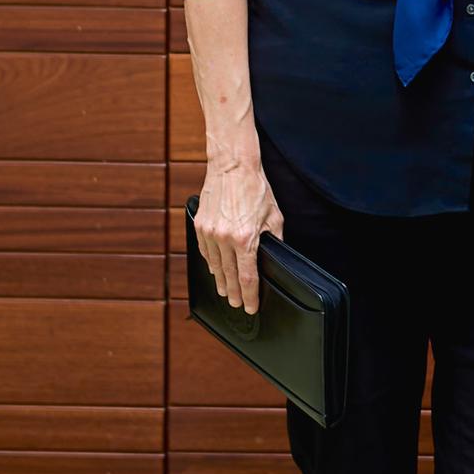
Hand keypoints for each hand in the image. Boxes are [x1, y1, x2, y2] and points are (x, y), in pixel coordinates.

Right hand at [195, 149, 282, 313]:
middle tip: (236, 304)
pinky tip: (216, 270)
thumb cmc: (256, 188)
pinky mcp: (199, 225)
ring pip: (215, 266)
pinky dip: (211, 263)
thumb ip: (274, 240)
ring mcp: (209, 232)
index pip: (247, 277)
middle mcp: (224, 238)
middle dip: (234, 293)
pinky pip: (205, 251)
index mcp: (245, 238)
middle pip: (229, 276)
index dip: (249, 296)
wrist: (232, 166)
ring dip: (221, 281)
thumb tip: (274, 257)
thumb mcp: (274, 216)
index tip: (250, 307)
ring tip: (225, 292)